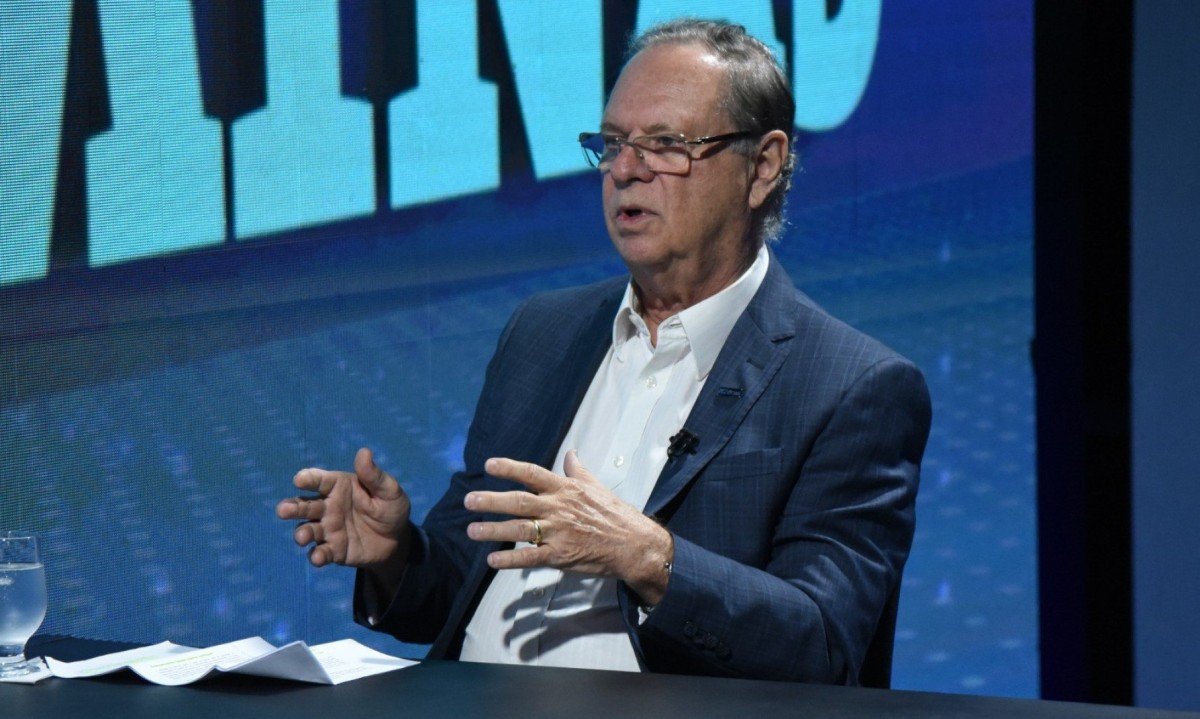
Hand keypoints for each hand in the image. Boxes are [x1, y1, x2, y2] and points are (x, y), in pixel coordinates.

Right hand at [275, 447, 411, 571]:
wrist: (397, 539)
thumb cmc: (390, 508)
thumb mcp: (389, 490)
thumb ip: (374, 476)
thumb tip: (364, 452)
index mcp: (339, 486)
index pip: (320, 480)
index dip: (308, 478)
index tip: (300, 479)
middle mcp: (327, 507)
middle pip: (305, 505)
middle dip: (292, 507)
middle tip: (283, 510)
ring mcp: (327, 529)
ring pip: (308, 530)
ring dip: (302, 533)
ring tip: (302, 536)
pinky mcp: (333, 550)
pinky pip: (321, 552)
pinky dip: (316, 556)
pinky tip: (318, 557)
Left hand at [464, 451, 672, 604]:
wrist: (634, 544)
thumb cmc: (615, 514)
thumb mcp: (596, 486)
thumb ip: (577, 470)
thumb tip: (570, 453)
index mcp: (565, 489)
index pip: (532, 474)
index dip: (509, 468)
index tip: (488, 465)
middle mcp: (558, 508)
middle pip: (518, 501)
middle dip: (491, 501)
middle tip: (469, 500)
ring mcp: (558, 532)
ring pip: (519, 529)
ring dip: (493, 530)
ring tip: (471, 530)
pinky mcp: (560, 556)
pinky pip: (530, 557)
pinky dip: (510, 560)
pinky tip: (492, 561)